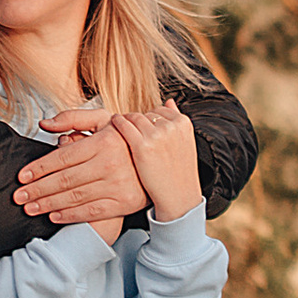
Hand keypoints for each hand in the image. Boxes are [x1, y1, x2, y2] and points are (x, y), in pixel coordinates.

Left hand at [17, 109, 147, 240]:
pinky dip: (70, 215)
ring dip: (48, 204)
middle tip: (18, 196)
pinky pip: (92, 212)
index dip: (39, 168)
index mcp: (103, 142)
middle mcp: (110, 163)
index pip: (63, 158)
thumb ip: (73, 118)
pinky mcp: (124, 203)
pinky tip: (54, 215)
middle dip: (38, 189)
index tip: (22, 176)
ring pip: (75, 197)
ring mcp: (118, 185)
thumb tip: (45, 124)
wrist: (160, 158)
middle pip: (65, 180)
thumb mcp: (104, 119)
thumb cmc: (125, 138)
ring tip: (30, 207)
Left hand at [109, 102, 203, 223]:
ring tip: (118, 124)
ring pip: (134, 117)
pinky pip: (124, 125)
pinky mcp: (142, 145)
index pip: (160, 110)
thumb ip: (176, 120)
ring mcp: (157, 135)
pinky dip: (116, 123)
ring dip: (125, 120)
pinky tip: (112, 125)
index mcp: (183, 123)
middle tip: (128, 126)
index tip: (142, 125)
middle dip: (137, 120)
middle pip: (146, 113)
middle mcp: (171, 126)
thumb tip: (169, 101)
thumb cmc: (179, 173)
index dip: (149, 118)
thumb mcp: (184, 143)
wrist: (178, 197)